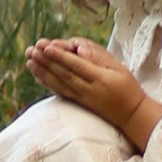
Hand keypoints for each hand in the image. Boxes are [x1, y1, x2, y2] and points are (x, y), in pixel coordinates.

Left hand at [27, 35, 161, 152]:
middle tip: (31, 50)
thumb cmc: (127, 87)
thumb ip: (100, 58)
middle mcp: (88, 89)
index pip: (76, 65)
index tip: (46, 47)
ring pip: (59, 83)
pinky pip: (60, 92)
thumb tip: (81, 50)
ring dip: (42, 72)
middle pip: (64, 74)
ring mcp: (82, 98)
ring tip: (29, 60)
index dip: (60, 56)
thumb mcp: (120, 68)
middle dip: (46, 61)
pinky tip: (37, 75)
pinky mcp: (78, 103)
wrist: (131, 114)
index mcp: (100, 78)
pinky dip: (48, 83)